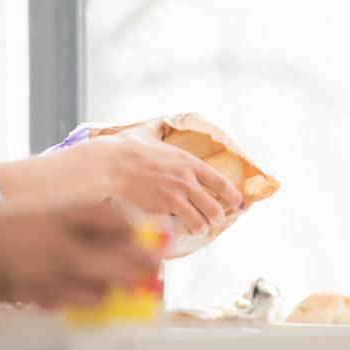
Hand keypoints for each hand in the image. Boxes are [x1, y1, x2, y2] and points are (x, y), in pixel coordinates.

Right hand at [0, 203, 162, 307]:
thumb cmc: (4, 227)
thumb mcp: (44, 213)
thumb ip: (80, 223)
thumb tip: (125, 230)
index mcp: (59, 212)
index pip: (113, 218)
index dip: (136, 230)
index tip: (151, 237)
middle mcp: (54, 239)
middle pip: (115, 256)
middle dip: (140, 266)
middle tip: (152, 271)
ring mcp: (41, 269)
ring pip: (97, 286)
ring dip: (113, 289)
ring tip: (121, 288)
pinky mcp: (27, 293)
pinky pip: (68, 303)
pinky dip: (83, 301)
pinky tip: (86, 297)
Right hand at [89, 126, 244, 235]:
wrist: (109, 165)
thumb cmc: (126, 148)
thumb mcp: (147, 131)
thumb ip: (159, 126)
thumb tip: (163, 119)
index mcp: (188, 162)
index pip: (220, 182)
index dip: (234, 196)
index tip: (240, 204)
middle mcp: (185, 180)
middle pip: (214, 207)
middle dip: (218, 217)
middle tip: (216, 220)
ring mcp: (173, 197)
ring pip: (199, 221)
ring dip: (201, 227)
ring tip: (199, 229)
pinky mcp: (160, 210)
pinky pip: (178, 226)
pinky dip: (180, 231)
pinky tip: (178, 231)